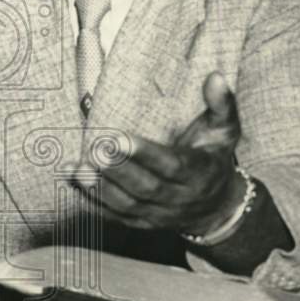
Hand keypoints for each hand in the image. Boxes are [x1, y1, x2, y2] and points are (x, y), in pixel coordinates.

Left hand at [82, 71, 243, 235]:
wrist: (217, 207)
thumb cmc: (215, 158)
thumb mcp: (225, 130)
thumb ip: (222, 103)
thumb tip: (215, 76)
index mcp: (198, 173)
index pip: (171, 165)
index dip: (144, 154)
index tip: (117, 138)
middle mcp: (180, 198)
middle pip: (146, 187)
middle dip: (118, 170)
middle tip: (94, 150)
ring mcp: (160, 215)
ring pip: (128, 205)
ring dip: (100, 188)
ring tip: (76, 169)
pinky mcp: (143, 224)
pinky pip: (116, 217)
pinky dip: (93, 202)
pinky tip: (74, 183)